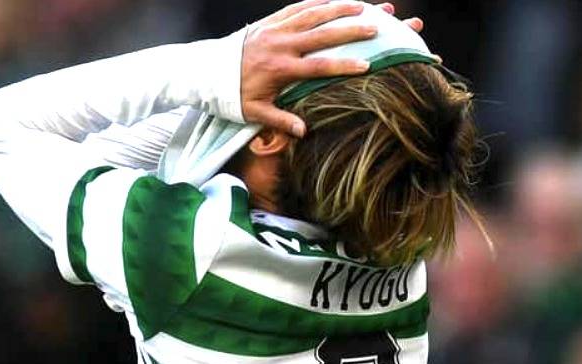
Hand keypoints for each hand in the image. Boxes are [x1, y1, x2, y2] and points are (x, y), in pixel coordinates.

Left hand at [240, 0, 424, 136]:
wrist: (207, 72)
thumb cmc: (233, 96)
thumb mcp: (255, 112)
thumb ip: (281, 121)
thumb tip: (304, 132)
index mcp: (281, 69)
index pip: (319, 67)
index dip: (344, 65)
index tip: (367, 65)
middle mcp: (281, 45)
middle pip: (321, 35)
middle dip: (350, 30)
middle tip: (375, 28)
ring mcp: (275, 30)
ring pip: (311, 15)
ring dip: (337, 9)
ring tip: (362, 6)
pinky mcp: (268, 21)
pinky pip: (295, 8)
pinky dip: (314, 3)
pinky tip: (331, 1)